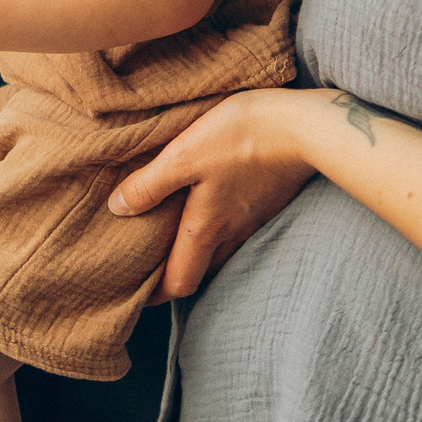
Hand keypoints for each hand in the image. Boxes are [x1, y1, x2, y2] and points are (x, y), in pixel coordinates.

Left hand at [107, 87, 316, 299]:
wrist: (304, 127)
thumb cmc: (241, 137)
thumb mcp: (183, 155)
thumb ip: (149, 185)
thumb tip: (117, 208)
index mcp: (206, 229)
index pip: (181, 282)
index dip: (157, 295)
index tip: (138, 293)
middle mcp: (233, 234)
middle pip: (202, 270)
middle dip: (177, 274)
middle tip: (153, 265)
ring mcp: (255, 220)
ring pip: (223, 251)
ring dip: (200, 252)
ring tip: (179, 237)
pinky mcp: (270, 203)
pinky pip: (241, 230)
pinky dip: (222, 231)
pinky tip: (214, 208)